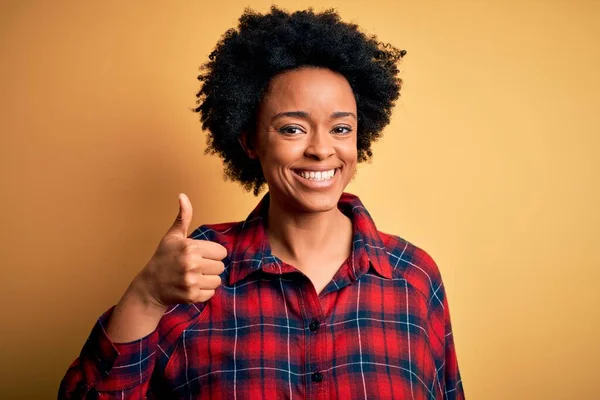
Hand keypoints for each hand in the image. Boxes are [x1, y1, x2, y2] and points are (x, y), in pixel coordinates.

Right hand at [134, 193, 226, 309]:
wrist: (150, 286)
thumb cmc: (163, 258)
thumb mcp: (173, 236)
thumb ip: (183, 217)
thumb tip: (182, 195)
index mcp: (190, 247)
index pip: (221, 252)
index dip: (212, 254)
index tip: (200, 256)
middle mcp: (191, 264)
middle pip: (220, 267)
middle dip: (210, 267)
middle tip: (195, 267)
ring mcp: (191, 281)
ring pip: (217, 281)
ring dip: (208, 280)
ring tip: (194, 277)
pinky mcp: (191, 296)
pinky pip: (211, 293)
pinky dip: (204, 292)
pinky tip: (191, 287)